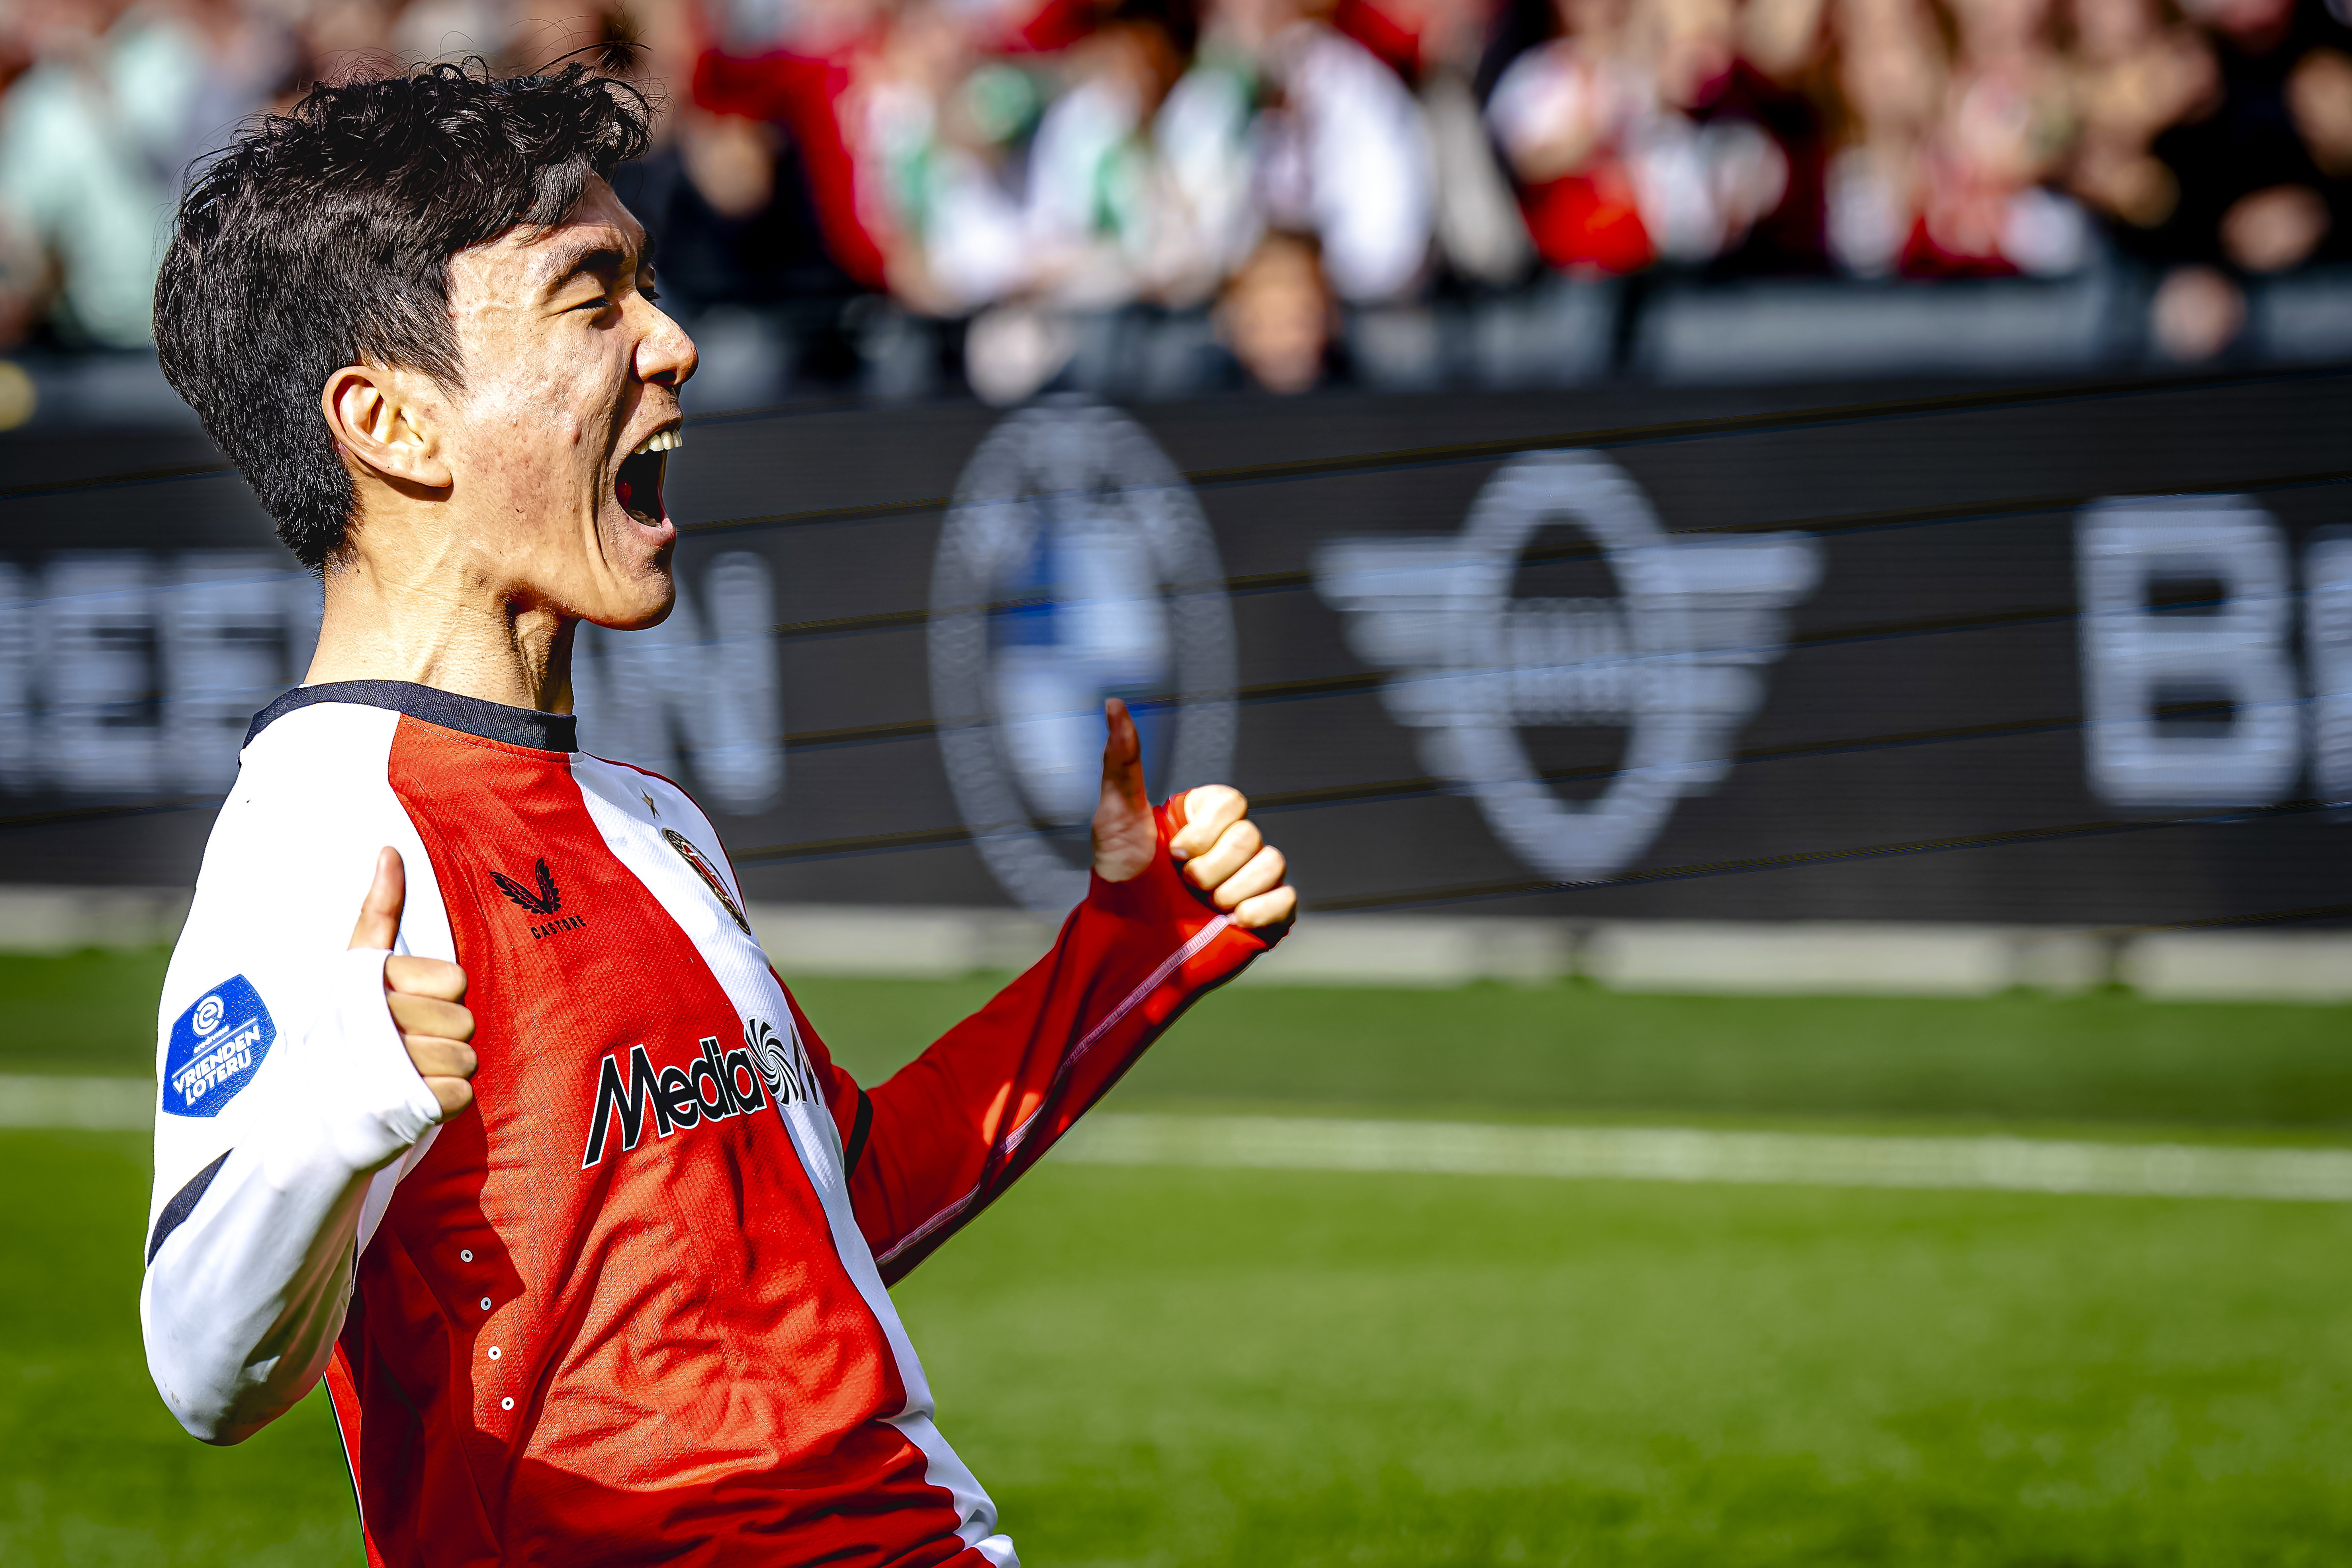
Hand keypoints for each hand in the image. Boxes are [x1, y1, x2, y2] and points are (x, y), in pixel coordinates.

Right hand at [347, 847, 477, 1117]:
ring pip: (466, 1056)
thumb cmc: (344, 1033)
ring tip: (404, 1074)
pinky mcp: (411, 1109)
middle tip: (402, 1047)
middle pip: (464, 1020)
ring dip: (443, 1068)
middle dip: (441, 1033)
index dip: (437, 995)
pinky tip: (411, 1099)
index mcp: (372, 983)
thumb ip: (379, 911)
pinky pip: (462, 1092)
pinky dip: (443, 1099)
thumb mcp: (357, 968)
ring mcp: (395, 1069)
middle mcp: (380, 1023)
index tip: (400, 1007)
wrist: (312, 1115)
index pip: (455, 980)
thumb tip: (389, 850)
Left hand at [1090, 698, 1296, 931]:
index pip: (1233, 801)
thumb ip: (1123, 760)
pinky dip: (1260, 911)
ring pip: (1273, 863)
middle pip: (1252, 834)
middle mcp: (1229, 846)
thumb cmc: (1119, 881)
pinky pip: (1287, 899)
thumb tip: (1114, 701)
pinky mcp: (1265, 916)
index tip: (1173, 852)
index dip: (1206, 830)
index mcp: (1202, 819)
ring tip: (1203, 907)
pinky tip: (1232, 922)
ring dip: (1230, 889)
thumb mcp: (1116, 816)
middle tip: (1183, 885)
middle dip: (1211, 866)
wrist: (1130, 948)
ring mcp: (1250, 880)